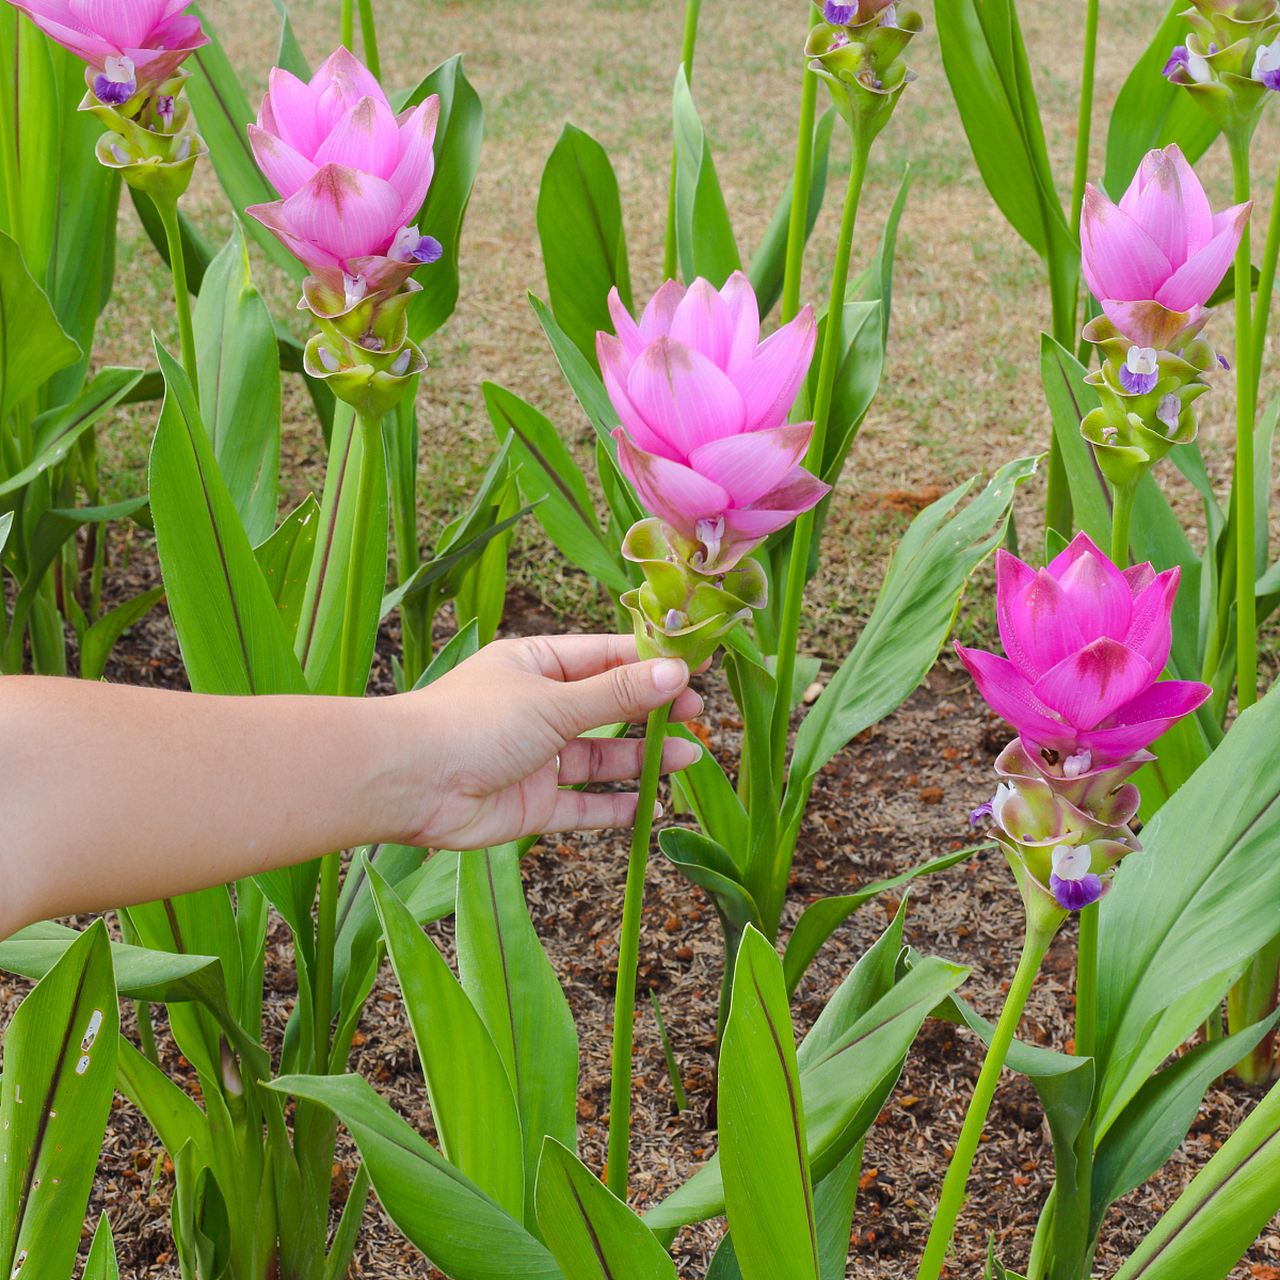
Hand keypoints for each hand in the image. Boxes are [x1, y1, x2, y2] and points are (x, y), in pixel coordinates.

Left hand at [393, 634, 703, 849]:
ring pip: (599, 756)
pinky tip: (651, 807)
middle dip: (652, 711)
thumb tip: (675, 672)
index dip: (651, 661)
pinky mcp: (530, 804)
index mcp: (535, 665)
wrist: (408, 783)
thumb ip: (616, 693)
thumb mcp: (553, 701)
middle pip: (606, 707)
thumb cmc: (473, 723)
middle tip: (699, 715)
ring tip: (690, 757)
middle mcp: (536, 708)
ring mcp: (534, 758)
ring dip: (642, 758)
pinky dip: (614, 806)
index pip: (605, 657)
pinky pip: (581, 805)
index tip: (696, 665)